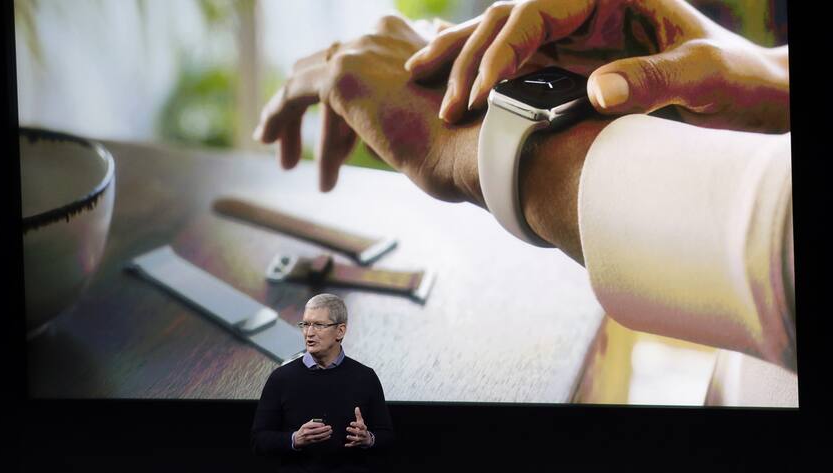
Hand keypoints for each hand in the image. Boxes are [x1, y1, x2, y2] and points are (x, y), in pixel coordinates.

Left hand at [254, 15, 483, 203]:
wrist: (473, 150)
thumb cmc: (462, 150)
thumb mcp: (429, 124)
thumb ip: (395, 117)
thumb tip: (365, 142)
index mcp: (410, 38)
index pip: (358, 61)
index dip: (342, 104)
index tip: (342, 143)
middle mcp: (382, 34)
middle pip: (327, 66)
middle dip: (311, 107)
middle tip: (300, 146)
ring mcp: (362, 49)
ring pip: (308, 82)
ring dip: (293, 123)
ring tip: (287, 162)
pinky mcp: (342, 74)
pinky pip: (293, 94)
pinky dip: (276, 116)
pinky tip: (265, 137)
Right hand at [293, 419, 331, 448]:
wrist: (297, 439)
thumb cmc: (303, 430)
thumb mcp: (306, 424)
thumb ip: (313, 422)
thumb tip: (321, 420)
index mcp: (305, 426)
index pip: (312, 425)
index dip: (318, 424)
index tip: (323, 424)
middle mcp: (306, 432)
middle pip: (316, 430)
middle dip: (324, 429)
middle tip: (329, 427)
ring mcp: (309, 438)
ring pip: (318, 436)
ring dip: (325, 433)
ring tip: (330, 431)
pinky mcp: (311, 442)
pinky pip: (319, 440)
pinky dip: (324, 438)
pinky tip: (328, 436)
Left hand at [344, 407, 371, 447]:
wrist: (368, 439)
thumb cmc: (362, 429)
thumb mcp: (361, 422)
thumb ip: (358, 415)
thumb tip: (356, 407)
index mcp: (364, 428)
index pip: (361, 426)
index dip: (356, 424)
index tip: (351, 423)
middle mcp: (363, 434)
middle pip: (360, 433)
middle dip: (354, 431)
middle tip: (347, 428)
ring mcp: (361, 439)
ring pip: (357, 439)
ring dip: (352, 438)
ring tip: (347, 436)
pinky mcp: (358, 444)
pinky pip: (354, 445)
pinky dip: (350, 445)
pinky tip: (345, 445)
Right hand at [405, 0, 788, 132]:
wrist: (746, 99)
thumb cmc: (734, 80)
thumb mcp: (701, 77)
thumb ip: (652, 80)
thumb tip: (596, 92)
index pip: (533, 11)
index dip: (500, 49)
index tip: (479, 93)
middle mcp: (583, 6)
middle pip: (506, 20)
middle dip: (467, 57)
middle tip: (439, 99)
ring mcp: (574, 33)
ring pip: (502, 38)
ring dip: (462, 61)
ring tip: (419, 80)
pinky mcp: (569, 59)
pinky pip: (515, 63)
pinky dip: (482, 73)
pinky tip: (454, 84)